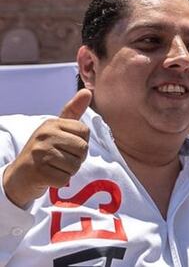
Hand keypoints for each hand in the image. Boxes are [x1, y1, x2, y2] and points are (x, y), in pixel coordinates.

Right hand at [2, 89, 91, 208]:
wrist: (18, 176)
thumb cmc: (43, 151)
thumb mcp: (56, 129)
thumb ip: (73, 112)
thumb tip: (86, 91)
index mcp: (51, 124)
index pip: (85, 132)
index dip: (81, 143)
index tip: (67, 147)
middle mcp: (45, 135)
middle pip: (82, 149)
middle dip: (76, 159)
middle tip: (61, 160)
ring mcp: (40, 153)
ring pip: (75, 165)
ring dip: (69, 171)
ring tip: (55, 168)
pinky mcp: (38, 172)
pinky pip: (65, 179)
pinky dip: (60, 181)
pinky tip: (49, 177)